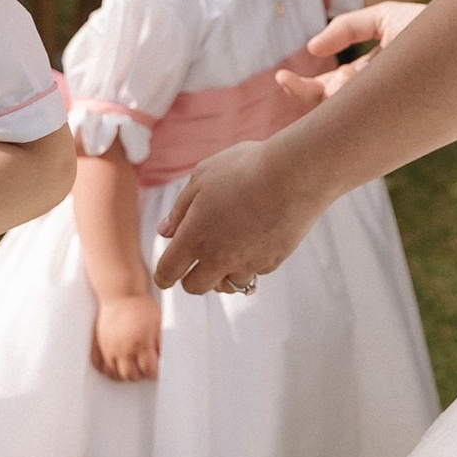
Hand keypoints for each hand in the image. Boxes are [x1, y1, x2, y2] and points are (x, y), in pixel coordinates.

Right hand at [90, 292, 163, 380]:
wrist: (121, 293)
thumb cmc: (141, 307)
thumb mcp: (159, 324)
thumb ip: (162, 345)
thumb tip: (166, 361)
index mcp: (141, 344)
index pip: (149, 372)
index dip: (154, 372)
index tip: (155, 369)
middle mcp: (123, 349)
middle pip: (131, 376)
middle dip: (139, 375)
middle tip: (143, 368)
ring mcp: (109, 348)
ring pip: (114, 374)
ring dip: (123, 374)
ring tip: (131, 367)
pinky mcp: (98, 345)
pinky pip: (99, 366)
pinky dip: (106, 369)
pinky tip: (115, 365)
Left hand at [153, 139, 317, 294]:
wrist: (293, 175)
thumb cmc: (244, 169)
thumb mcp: (202, 177)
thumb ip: (180, 208)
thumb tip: (166, 231)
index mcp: (194, 237)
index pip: (168, 271)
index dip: (163, 276)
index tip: (166, 276)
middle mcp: (218, 257)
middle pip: (195, 287)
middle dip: (192, 277)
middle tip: (197, 261)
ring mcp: (247, 263)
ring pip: (228, 284)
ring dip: (223, 272)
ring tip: (229, 250)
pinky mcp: (272, 262)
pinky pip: (255, 271)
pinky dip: (250, 263)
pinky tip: (256, 239)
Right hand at [270, 1, 423, 114]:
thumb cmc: (434, 25)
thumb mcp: (387, 18)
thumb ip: (349, 27)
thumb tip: (312, 48)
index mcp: (371, 76)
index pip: (331, 91)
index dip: (303, 89)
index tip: (281, 78)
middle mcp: (376, 95)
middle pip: (333, 106)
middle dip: (307, 96)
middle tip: (282, 80)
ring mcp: (387, 106)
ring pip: (348, 113)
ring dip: (333, 93)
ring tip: (326, 75)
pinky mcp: (401, 116)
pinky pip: (368, 122)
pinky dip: (351, 112)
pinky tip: (338, 100)